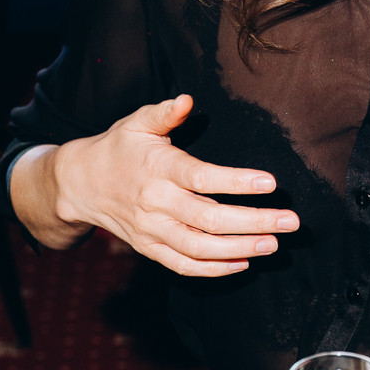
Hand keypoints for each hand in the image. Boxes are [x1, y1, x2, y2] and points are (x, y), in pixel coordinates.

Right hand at [52, 94, 297, 276]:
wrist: (80, 184)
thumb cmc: (119, 148)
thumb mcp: (137, 122)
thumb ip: (164, 112)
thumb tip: (187, 100)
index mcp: (158, 168)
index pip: (202, 178)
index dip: (237, 182)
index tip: (271, 183)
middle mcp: (155, 203)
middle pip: (209, 218)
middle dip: (253, 222)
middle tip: (289, 222)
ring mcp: (151, 230)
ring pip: (199, 248)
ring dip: (239, 249)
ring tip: (273, 245)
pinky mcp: (148, 248)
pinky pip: (183, 265)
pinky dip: (214, 270)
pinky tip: (243, 263)